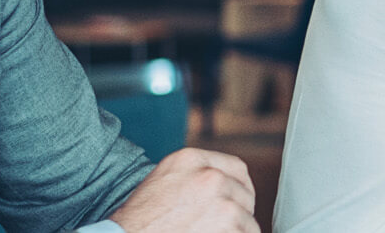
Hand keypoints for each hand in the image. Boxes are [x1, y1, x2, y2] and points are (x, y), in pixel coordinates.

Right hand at [107, 148, 258, 232]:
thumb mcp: (162, 183)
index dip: (238, 188)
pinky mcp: (229, 223)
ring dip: (235, 231)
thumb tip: (222, 184)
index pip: (236, 168)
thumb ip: (193, 176)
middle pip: (244, 193)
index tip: (236, 201)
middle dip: (238, 211)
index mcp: (189, 159)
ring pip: (247, 218)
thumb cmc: (137, 222)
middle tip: (221, 225)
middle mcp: (208, 175)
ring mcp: (221, 199)